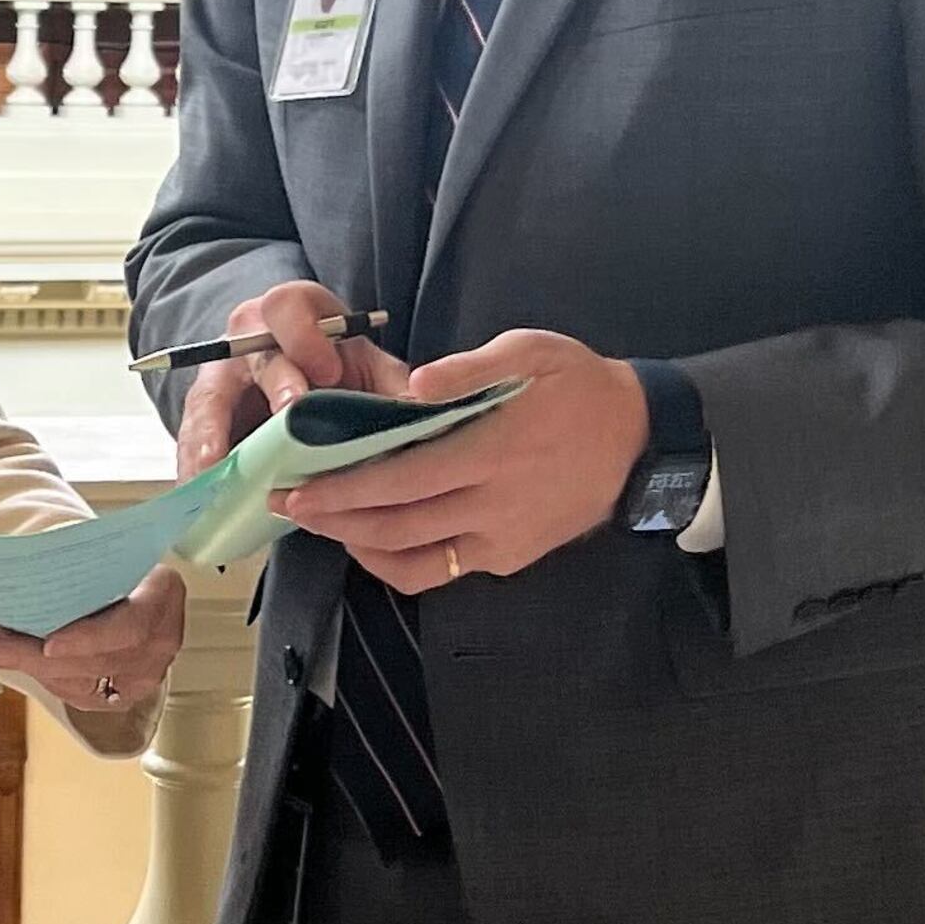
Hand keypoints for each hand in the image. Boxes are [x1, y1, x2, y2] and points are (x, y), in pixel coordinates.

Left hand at [0, 558, 187, 748]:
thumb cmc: (121, 567)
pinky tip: (22, 660)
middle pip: (97, 662)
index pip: (130, 628)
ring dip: (33, 668)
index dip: (88, 640)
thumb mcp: (112, 554)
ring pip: (84, 683)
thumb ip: (84, 565)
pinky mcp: (126, 694)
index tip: (49, 645)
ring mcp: (147, 672)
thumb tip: (27, 568)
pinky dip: (46, 678)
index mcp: (163, 594)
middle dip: (38, 657)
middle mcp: (162, 640)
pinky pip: (80, 695)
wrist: (142, 592)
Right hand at [170, 279, 409, 473]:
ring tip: (214, 468)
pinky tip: (197, 491)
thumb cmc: (337, 368)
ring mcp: (221, 376)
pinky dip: (193, 464)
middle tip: (292, 410)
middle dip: (277, 383)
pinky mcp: (203, 415)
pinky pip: (191, 436)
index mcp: (293, 313)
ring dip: (212, 435)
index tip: (329, 369)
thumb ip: (393, 384)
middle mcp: (250, 338)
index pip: (289, 307)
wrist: (297, 375)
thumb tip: (422, 411)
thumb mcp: (369, 367)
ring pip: (209, 399)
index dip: (305, 333)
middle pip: (257, 355)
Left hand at [270, 330, 651, 593]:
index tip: (296, 485)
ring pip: (412, 558)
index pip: (401, 479)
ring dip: (357, 543)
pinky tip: (368, 541)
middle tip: (285, 506)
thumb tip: (412, 387)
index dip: (344, 488)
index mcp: (493, 451)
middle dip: (333, 519)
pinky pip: (438, 571)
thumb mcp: (531, 353)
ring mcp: (500, 541)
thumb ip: (470, 369)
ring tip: (318, 522)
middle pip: (395, 525)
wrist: (639, 440)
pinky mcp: (507, 559)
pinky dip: (396, 562)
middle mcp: (492, 506)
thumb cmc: (578, 387)